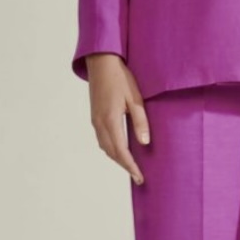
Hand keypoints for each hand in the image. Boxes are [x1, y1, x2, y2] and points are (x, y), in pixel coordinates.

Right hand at [86, 53, 150, 185]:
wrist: (101, 62)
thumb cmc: (120, 77)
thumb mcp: (135, 98)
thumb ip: (140, 121)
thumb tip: (144, 143)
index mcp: (110, 120)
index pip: (121, 151)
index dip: (130, 166)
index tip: (139, 177)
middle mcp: (100, 123)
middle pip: (111, 152)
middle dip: (124, 166)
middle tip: (138, 176)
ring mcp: (95, 120)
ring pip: (105, 147)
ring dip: (117, 158)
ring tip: (131, 165)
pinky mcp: (95, 116)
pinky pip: (102, 139)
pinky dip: (111, 148)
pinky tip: (120, 149)